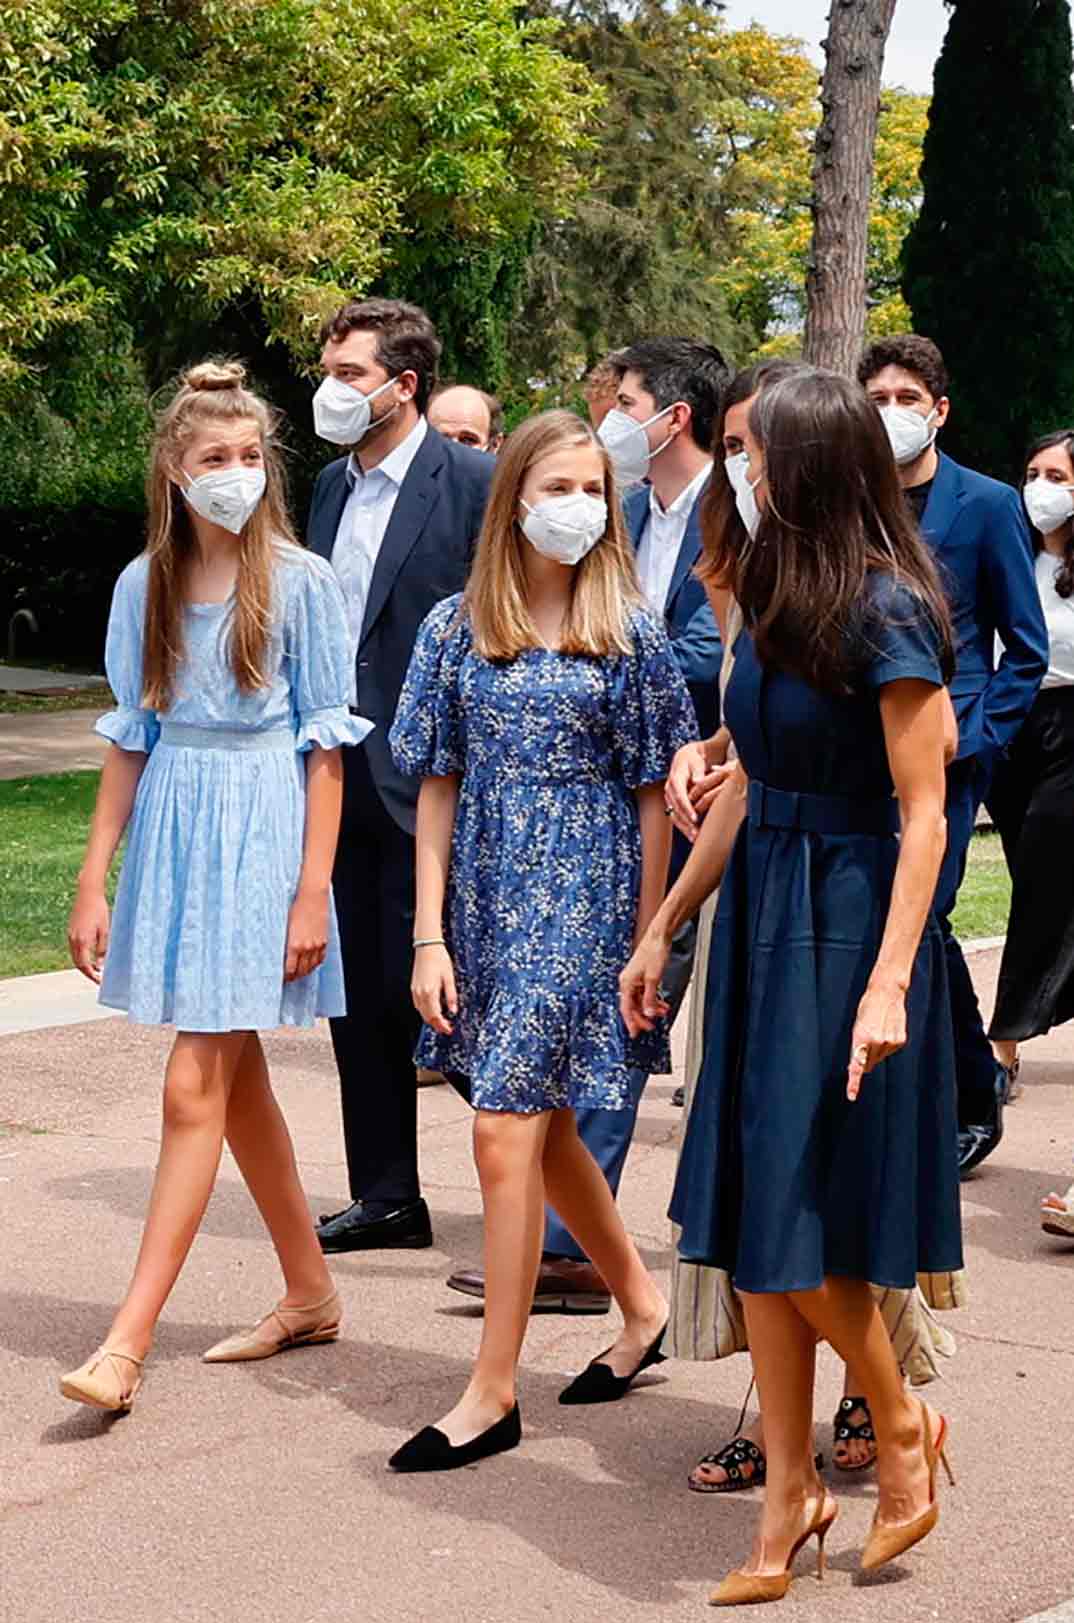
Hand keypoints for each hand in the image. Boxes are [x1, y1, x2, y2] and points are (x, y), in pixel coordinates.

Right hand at [68, 886, 110, 983]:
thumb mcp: (105, 930)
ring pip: (75, 956)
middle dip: (87, 973)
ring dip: (84, 965)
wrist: (88, 893)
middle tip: (98, 979)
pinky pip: (75, 948)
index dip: (92, 975)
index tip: (99, 981)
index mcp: (82, 941)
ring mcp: (70, 935)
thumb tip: (101, 965)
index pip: (85, 965)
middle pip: (78, 963)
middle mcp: (73, 940)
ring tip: (96, 970)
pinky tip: (91, 956)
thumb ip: (103, 948)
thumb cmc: (99, 910)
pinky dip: (81, 956)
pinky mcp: (71, 931)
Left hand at [284, 888, 328, 981]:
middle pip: (301, 971)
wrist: (312, 897)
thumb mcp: (284, 926)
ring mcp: (317, 945)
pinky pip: (320, 959)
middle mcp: (306, 948)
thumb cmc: (295, 908)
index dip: (285, 977)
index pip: (289, 970)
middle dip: (294, 977)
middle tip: (289, 978)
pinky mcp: (324, 941)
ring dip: (305, 972)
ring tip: (299, 973)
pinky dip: (315, 964)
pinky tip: (310, 964)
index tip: (281, 978)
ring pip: (311, 967)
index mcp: (294, 945)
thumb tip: (279, 954)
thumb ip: (283, 943)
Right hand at [412, 943, 457, 1034]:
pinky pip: (418, 1005)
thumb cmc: (439, 959)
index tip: (449, 1029)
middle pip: (427, 1016)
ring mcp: (415, 991)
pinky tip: (432, 1010)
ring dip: (430, 1019)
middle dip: (437, 1025)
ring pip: (421, 1012)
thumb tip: (453, 1010)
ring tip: (441, 1022)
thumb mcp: (450, 978)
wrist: (427, 947)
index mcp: (430, 991)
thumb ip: (451, 996)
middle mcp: (421, 993)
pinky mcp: (414, 987)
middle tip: (446, 1028)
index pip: (435, 1015)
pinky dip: (425, 1011)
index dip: (442, 1025)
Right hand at [619, 928, 671, 1036]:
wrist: (659, 937)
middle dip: (642, 1017)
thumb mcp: (654, 979)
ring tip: (662, 1013)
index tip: (634, 1033)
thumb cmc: (654, 952)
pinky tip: (661, 1004)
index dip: (630, 1022)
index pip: (626, 1008)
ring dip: (650, 1008)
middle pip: (633, 1005)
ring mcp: (635, 979)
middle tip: (651, 1027)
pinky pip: (645, 993)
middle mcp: (628, 981)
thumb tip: (648, 1013)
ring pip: (640, 1000)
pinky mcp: (642, 976)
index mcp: (626, 982)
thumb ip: (650, 998)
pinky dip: (653, 999)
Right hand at [665, 741, 706, 839]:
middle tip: (696, 833)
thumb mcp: (696, 761)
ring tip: (695, 838)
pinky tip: (692, 836)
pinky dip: (683, 827)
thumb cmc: (694, 759)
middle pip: (675, 809)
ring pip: (674, 815)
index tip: (695, 818)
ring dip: (684, 828)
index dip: (686, 808)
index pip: (680, 796)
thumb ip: (698, 771)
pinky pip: (676, 817)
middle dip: (685, 822)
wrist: (685, 758)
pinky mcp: (672, 803)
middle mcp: (669, 789)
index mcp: (675, 778)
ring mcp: (669, 797)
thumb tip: (698, 782)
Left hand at [847, 982, 907, 1100]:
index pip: (856, 1065)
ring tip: (877, 1030)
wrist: (887, 992)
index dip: (854, 1082)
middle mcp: (876, 1042)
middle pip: (868, 1063)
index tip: (851, 1095)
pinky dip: (887, 1044)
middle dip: (865, 1059)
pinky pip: (890, 1050)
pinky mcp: (900, 1040)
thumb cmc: (868, 1007)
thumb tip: (860, 1065)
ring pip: (880, 1057)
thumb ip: (858, 1046)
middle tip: (865, 1042)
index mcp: (861, 1037)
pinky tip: (887, 1030)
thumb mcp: (857, 1025)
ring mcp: (890, 1042)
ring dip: (877, 1050)